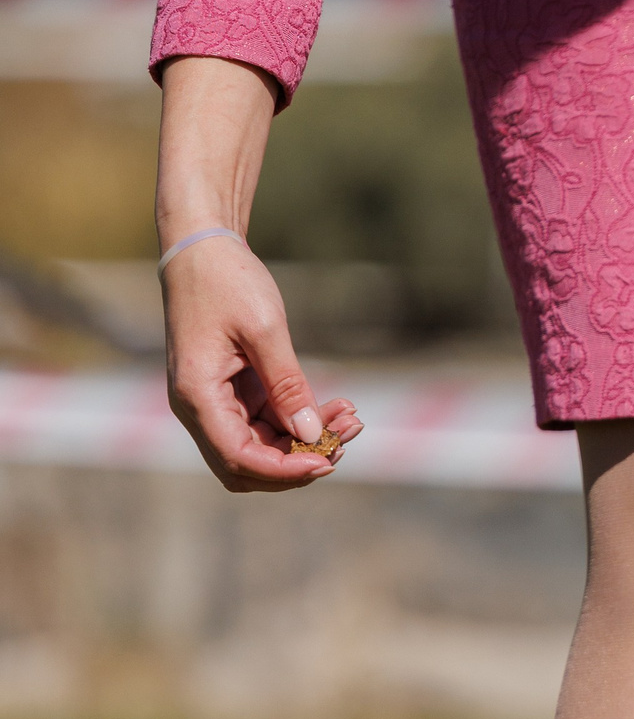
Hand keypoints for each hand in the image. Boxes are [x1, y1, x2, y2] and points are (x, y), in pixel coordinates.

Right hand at [156, 55, 360, 493]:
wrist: (203, 247)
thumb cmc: (228, 280)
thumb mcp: (264, 329)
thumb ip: (288, 385)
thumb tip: (311, 435)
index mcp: (196, 394)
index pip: (239, 458)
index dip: (285, 470)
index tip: (328, 461)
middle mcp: (198, 407)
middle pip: (249, 466)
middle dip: (299, 462)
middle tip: (346, 439)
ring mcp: (215, 402)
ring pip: (263, 447)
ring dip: (309, 442)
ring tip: (353, 418)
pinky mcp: (233, 394)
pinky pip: (269, 425)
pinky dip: (303, 422)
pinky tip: (339, 408)